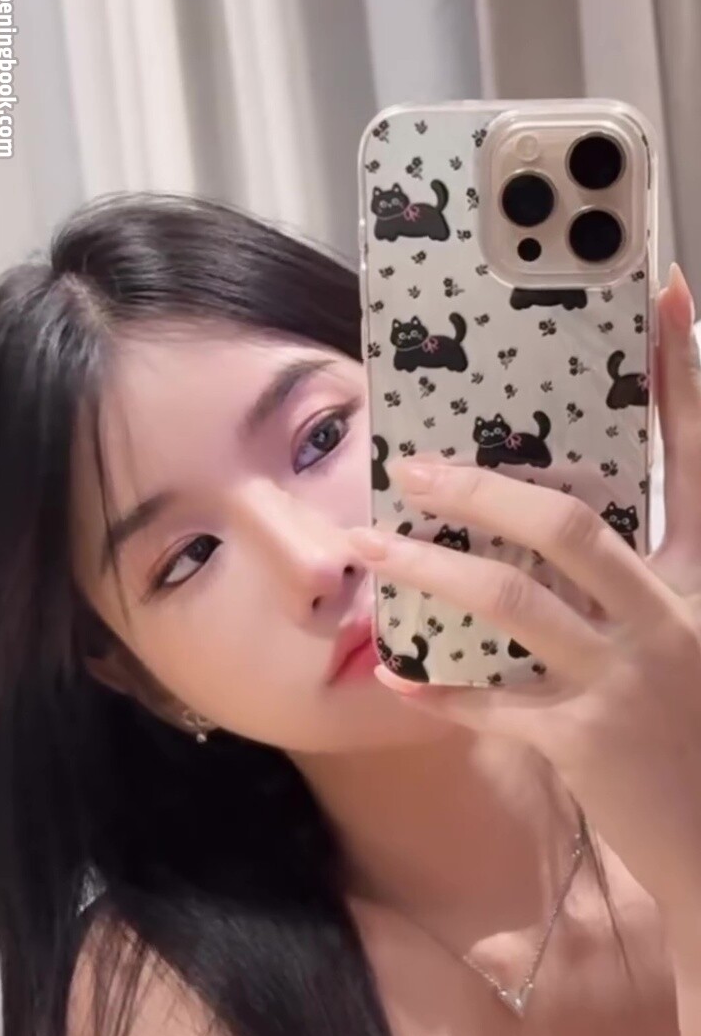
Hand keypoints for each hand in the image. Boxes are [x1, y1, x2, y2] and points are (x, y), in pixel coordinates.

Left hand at [349, 265, 700, 922]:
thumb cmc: (700, 724)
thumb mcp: (693, 630)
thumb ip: (644, 577)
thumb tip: (564, 518)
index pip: (696, 452)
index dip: (681, 373)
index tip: (660, 293)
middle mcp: (672, 612)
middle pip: (570, 523)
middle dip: (483, 489)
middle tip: (412, 466)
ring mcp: (627, 678)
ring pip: (513, 603)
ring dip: (429, 571)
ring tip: (368, 546)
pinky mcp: (585, 741)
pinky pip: (491, 704)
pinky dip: (437, 690)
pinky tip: (391, 676)